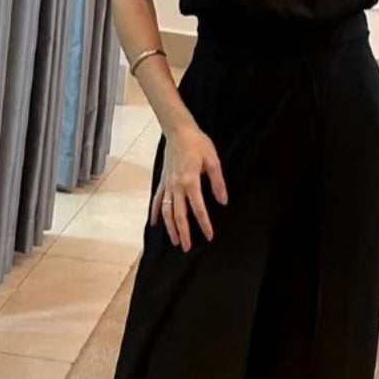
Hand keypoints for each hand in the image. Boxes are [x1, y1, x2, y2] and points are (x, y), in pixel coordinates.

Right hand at [150, 123, 227, 252]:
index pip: (199, 208)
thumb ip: (217, 182)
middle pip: (179, 215)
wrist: (178, 130)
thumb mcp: (213, 160)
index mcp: (190, 182)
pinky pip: (157, 200)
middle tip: (187, 247)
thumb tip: (223, 200)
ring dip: (170, 227)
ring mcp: (168, 184)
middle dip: (183, 232)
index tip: (209, 236)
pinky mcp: (163, 181)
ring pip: (167, 211)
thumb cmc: (197, 143)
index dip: (204, 224)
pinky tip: (155, 224)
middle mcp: (177, 186)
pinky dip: (155, 213)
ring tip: (175, 241)